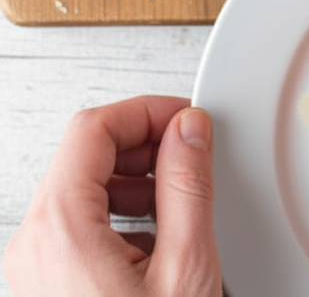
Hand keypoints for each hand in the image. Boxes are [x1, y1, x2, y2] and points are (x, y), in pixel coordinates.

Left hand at [4, 95, 221, 296]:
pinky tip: (160, 241)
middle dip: (146, 146)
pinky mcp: (47, 287)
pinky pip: (80, 228)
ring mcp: (35, 269)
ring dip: (137, 183)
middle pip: (87, 154)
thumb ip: (188, 188)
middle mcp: (34, 245)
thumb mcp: (184, 269)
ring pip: (85, 190)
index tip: (186, 119)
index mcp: (58, 229)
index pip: (94, 127)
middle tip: (191, 154)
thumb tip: (189, 130)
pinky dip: (121, 218)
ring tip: (181, 203)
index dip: (148, 112)